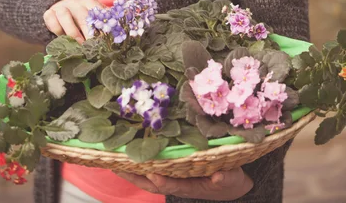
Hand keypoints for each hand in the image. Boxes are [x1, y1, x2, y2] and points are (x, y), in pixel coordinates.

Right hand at [43, 0, 102, 42]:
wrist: (61, 8)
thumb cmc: (81, 18)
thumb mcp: (93, 18)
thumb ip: (102, 26)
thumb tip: (116, 39)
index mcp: (90, 3)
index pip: (98, 14)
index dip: (103, 29)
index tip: (107, 42)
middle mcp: (77, 3)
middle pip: (83, 17)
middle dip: (89, 34)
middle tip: (93, 48)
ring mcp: (62, 6)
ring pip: (64, 15)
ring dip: (72, 32)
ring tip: (78, 45)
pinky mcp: (49, 12)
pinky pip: (50, 18)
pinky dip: (55, 29)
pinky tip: (61, 38)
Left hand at [113, 167, 252, 200]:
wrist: (230, 186)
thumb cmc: (230, 180)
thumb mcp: (231, 178)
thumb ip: (225, 177)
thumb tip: (219, 176)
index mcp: (192, 186)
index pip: (175, 185)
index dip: (164, 181)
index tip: (154, 174)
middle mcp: (179, 183)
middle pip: (153, 183)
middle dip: (135, 176)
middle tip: (117, 166)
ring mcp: (174, 178)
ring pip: (148, 178)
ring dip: (131, 172)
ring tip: (114, 161)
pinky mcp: (172, 171)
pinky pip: (151, 170)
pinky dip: (138, 166)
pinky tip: (126, 158)